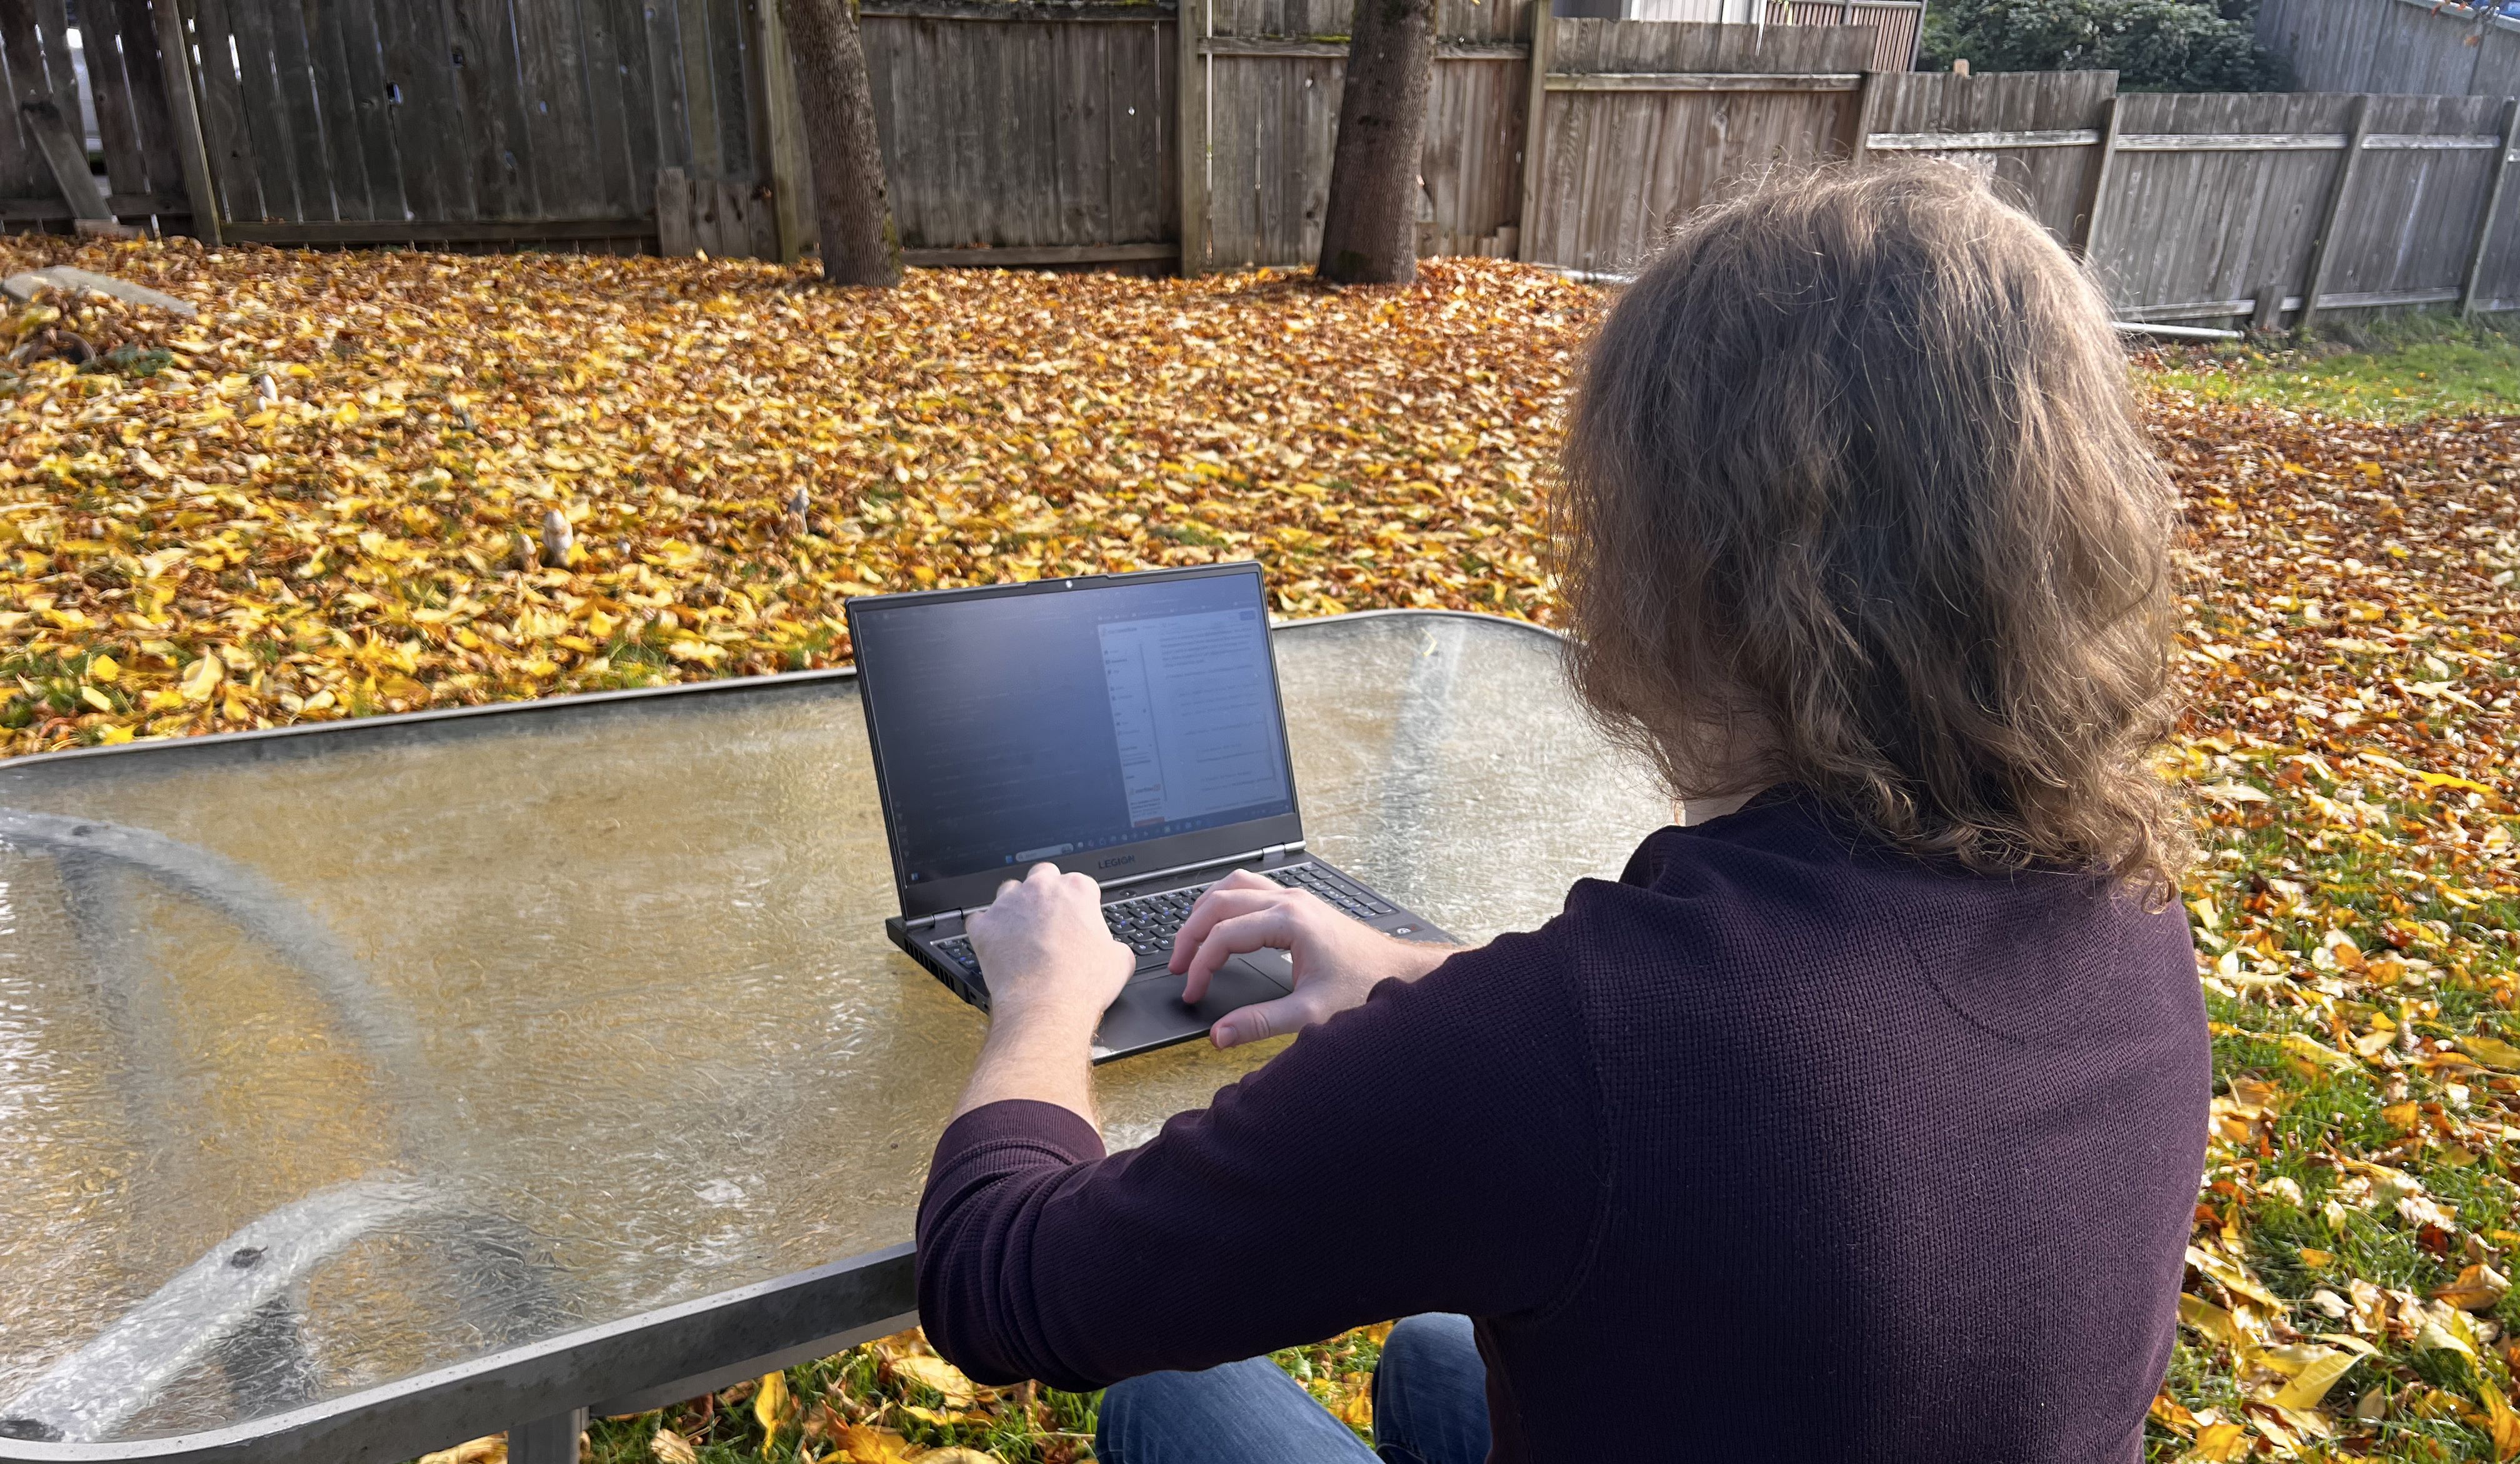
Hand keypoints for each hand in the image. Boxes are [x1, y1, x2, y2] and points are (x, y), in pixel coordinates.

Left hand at [966, 864, 1132, 1034]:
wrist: (1046, 1007)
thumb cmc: (1082, 984)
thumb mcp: (1120, 961)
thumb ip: (1114, 945)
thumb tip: (1112, 950)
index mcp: (1077, 890)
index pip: (1080, 883)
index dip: (1080, 903)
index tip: (1079, 919)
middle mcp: (1041, 889)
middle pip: (1043, 875)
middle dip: (1046, 892)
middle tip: (1051, 919)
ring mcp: (1009, 905)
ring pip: (1009, 890)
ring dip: (1016, 905)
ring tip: (1022, 931)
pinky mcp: (985, 926)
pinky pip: (979, 919)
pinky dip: (987, 929)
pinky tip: (997, 945)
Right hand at [1171, 869, 1456, 1047]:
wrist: (1399, 972)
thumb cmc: (1364, 987)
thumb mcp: (1310, 1013)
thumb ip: (1260, 1023)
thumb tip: (1219, 1034)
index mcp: (1290, 920)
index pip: (1224, 935)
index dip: (1199, 965)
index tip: (1191, 992)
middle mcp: (1290, 900)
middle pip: (1219, 902)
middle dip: (1191, 934)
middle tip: (1176, 966)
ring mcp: (1295, 896)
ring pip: (1233, 886)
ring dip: (1205, 911)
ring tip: (1189, 942)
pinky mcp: (1300, 902)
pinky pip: (1250, 887)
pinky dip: (1225, 902)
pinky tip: (1220, 922)